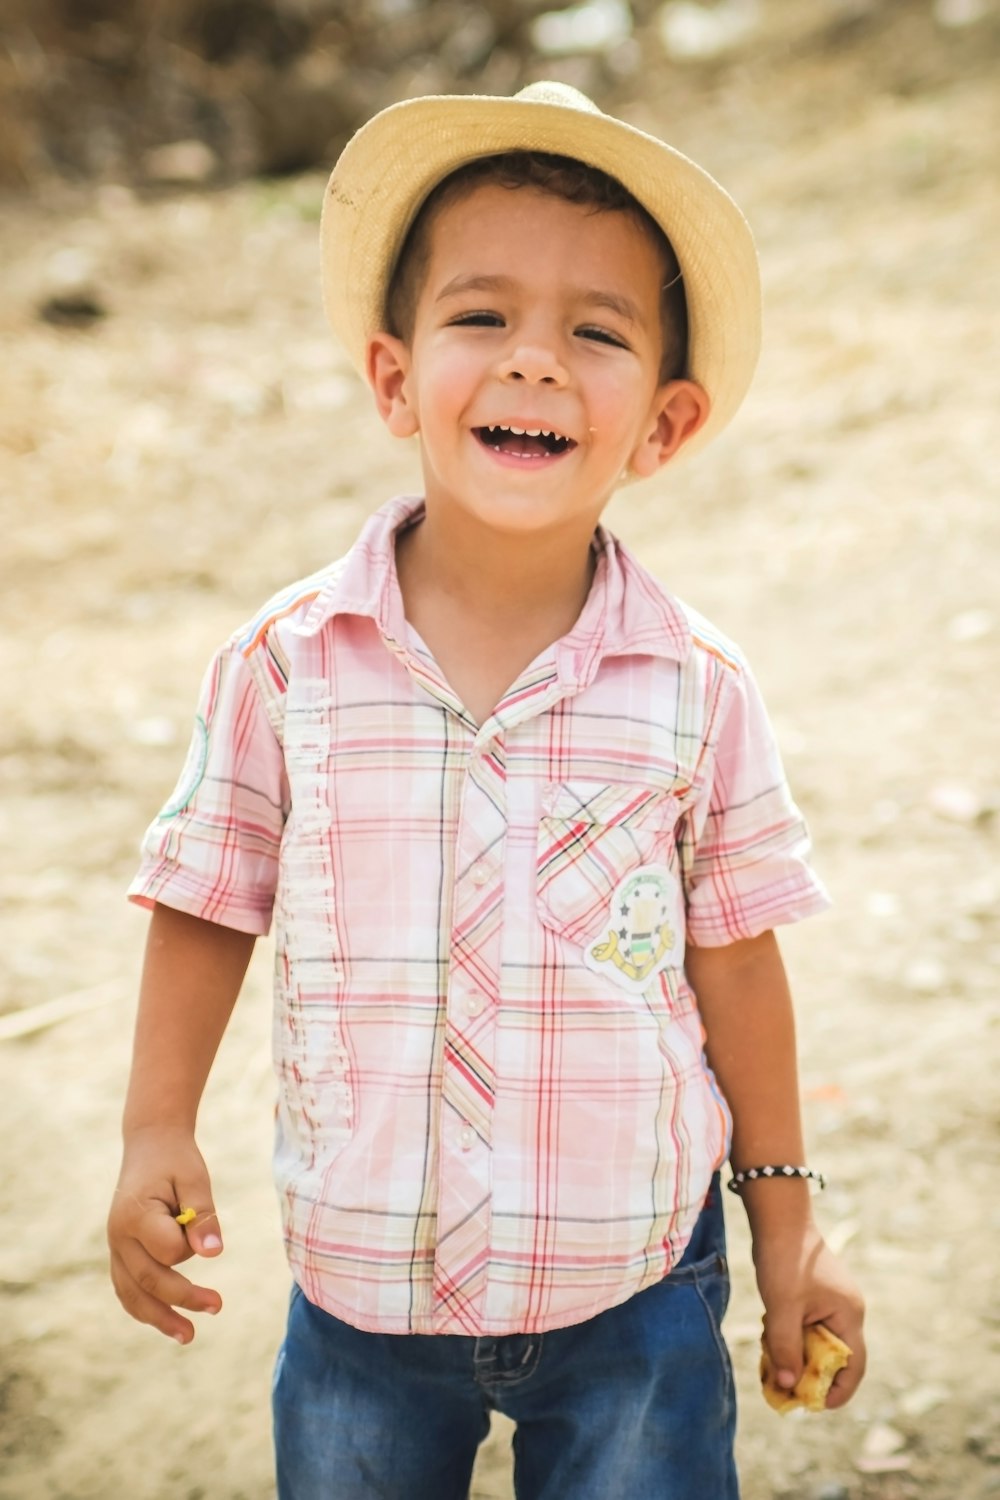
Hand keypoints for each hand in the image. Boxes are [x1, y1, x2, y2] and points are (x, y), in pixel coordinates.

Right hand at [108, 1126, 223, 1343]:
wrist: (150, 1143)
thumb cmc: (176, 1160)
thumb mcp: (195, 1178)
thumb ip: (203, 1215)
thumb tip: (213, 1255)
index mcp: (136, 1215)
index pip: (168, 1250)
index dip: (192, 1246)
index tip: (207, 1232)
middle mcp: (118, 1235)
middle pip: (149, 1280)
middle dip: (183, 1299)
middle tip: (218, 1306)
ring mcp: (115, 1246)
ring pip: (132, 1293)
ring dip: (159, 1317)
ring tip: (188, 1336)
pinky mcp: (120, 1252)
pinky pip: (127, 1288)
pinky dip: (144, 1307)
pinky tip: (166, 1322)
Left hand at [754, 1219, 865, 1408]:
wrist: (778, 1217)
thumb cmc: (785, 1260)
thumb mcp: (782, 1308)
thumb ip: (786, 1348)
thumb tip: (788, 1385)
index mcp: (849, 1315)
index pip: (854, 1366)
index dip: (837, 1392)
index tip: (814, 1406)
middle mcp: (847, 1311)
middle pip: (835, 1357)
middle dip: (810, 1374)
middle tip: (784, 1387)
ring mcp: (833, 1301)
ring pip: (818, 1341)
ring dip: (797, 1353)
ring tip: (771, 1359)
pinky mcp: (817, 1294)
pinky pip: (809, 1325)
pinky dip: (792, 1335)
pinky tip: (770, 1333)